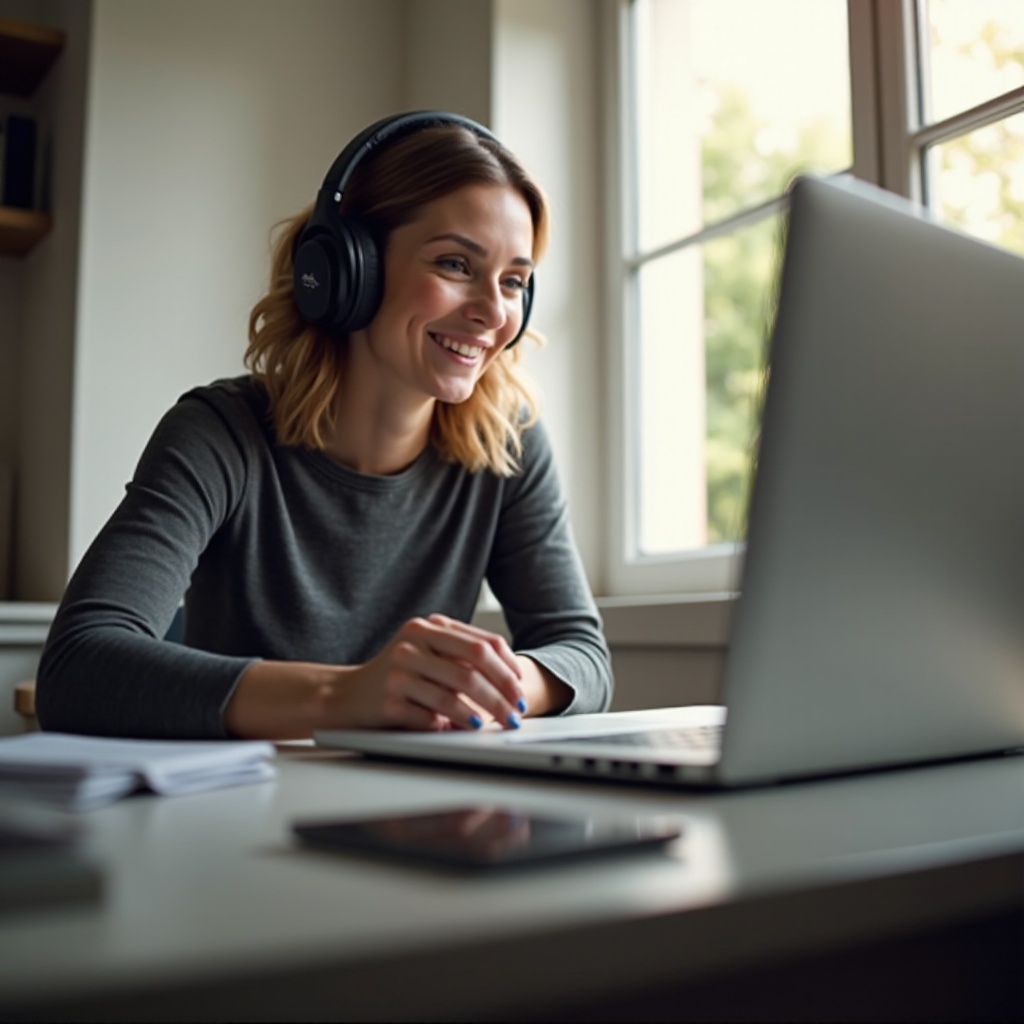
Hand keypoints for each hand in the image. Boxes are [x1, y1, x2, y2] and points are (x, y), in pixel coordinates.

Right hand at [315, 614, 526, 731]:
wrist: (345, 696)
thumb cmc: (395, 677)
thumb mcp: (426, 654)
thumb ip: (460, 657)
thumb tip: (510, 680)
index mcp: (428, 627)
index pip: (482, 643)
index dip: (508, 667)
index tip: (520, 687)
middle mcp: (413, 643)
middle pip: (473, 665)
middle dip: (501, 691)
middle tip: (516, 711)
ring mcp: (399, 670)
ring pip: (454, 692)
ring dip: (482, 712)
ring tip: (496, 724)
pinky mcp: (389, 699)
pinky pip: (431, 714)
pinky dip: (452, 724)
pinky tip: (464, 729)